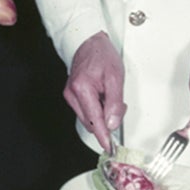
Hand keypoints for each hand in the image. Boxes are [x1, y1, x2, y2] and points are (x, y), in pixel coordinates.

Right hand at [65, 32, 125, 150]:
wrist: (89, 42)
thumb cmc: (101, 55)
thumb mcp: (115, 77)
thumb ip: (115, 103)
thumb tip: (113, 123)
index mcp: (82, 88)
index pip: (95, 120)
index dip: (103, 136)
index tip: (108, 147)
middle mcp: (72, 94)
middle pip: (92, 122)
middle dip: (107, 119)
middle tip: (119, 105)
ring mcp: (70, 95)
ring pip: (89, 118)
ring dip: (102, 114)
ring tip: (109, 96)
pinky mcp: (71, 95)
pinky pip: (86, 111)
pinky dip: (97, 108)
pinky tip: (102, 97)